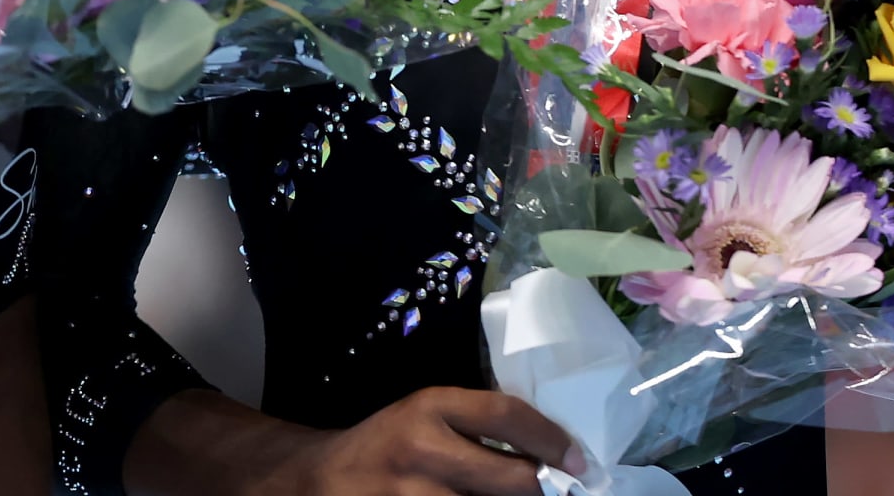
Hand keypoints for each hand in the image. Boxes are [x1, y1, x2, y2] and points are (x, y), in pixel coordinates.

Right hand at [243, 388, 579, 495]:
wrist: (315, 480)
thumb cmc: (386, 447)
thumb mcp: (424, 417)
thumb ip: (474, 425)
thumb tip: (547, 451)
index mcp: (429, 407)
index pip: (505, 415)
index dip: (551, 439)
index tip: (578, 461)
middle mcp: (421, 449)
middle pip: (511, 478)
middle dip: (541, 489)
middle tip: (556, 490)